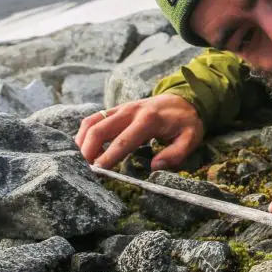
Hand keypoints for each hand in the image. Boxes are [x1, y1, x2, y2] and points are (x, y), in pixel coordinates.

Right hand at [75, 94, 205, 170]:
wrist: (183, 99)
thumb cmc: (186, 122)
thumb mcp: (190, 138)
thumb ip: (176, 153)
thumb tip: (155, 167)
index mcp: (149, 120)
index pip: (123, 141)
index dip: (108, 157)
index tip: (97, 172)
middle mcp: (130, 111)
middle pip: (99, 129)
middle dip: (87, 150)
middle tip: (81, 171)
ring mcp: (121, 108)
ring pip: (91, 122)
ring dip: (82, 142)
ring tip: (81, 162)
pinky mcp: (115, 110)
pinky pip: (93, 119)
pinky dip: (84, 134)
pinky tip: (85, 150)